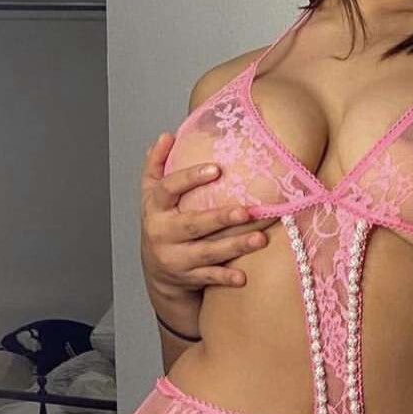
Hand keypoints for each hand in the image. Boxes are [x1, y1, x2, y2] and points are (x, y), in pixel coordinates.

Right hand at [140, 137, 279, 299]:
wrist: (157, 270)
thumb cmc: (162, 222)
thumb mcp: (152, 193)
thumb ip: (157, 164)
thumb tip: (167, 135)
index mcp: (155, 208)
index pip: (168, 189)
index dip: (190, 179)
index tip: (216, 169)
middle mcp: (163, 233)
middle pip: (192, 224)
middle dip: (219, 218)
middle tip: (246, 210)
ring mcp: (176, 258)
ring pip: (206, 252)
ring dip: (234, 246)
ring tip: (260, 238)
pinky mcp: (189, 277)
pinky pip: (209, 277)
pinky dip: (225, 278)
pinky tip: (244, 277)